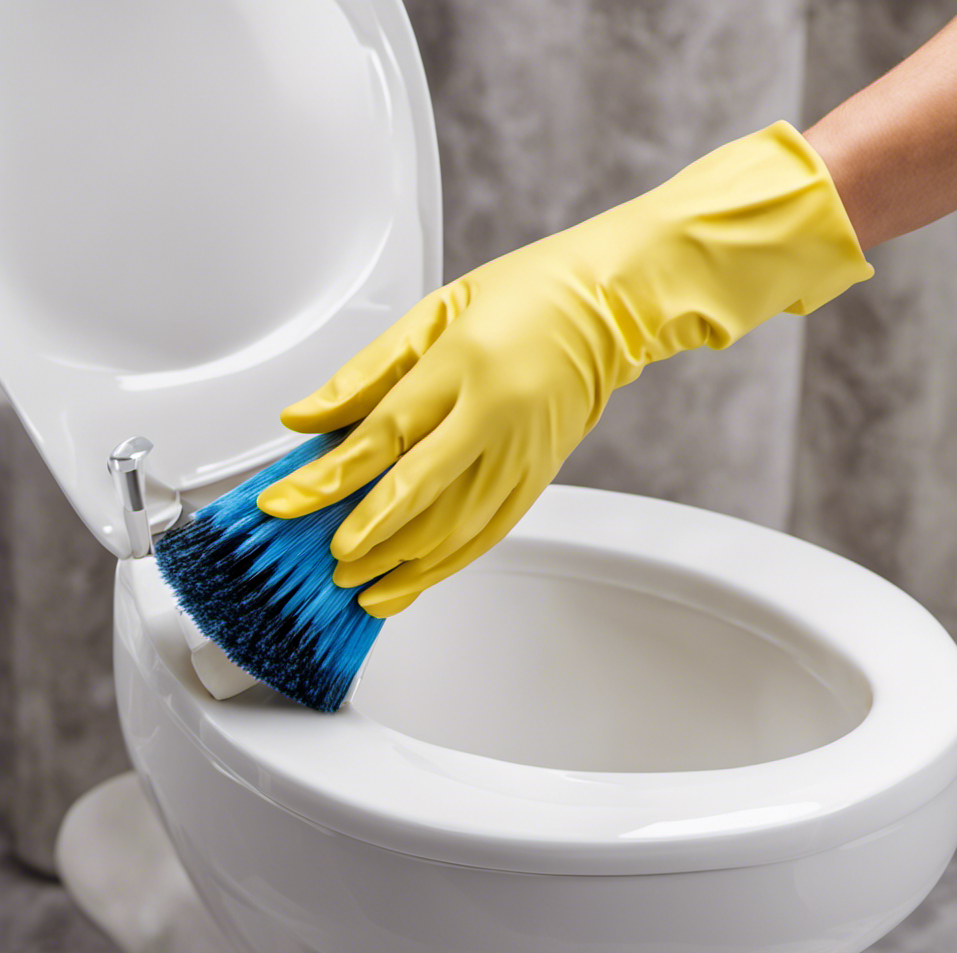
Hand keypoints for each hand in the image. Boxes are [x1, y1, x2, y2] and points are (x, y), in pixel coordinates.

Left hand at [257, 121, 871, 615]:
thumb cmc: (521, 298)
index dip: (327, 478)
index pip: (382, 436)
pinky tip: (407, 583)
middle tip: (320, 562)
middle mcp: (496, 417)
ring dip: (399, 563)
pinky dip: (444, 567)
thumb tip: (305, 418)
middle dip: (364, 535)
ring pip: (454, 529)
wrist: (607, 311)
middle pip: (419, 495)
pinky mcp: (538, 480)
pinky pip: (487, 537)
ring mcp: (523, 455)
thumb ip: (366, 372)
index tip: (284, 504)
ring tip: (354, 586)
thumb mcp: (433, 313)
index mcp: (464, 366)